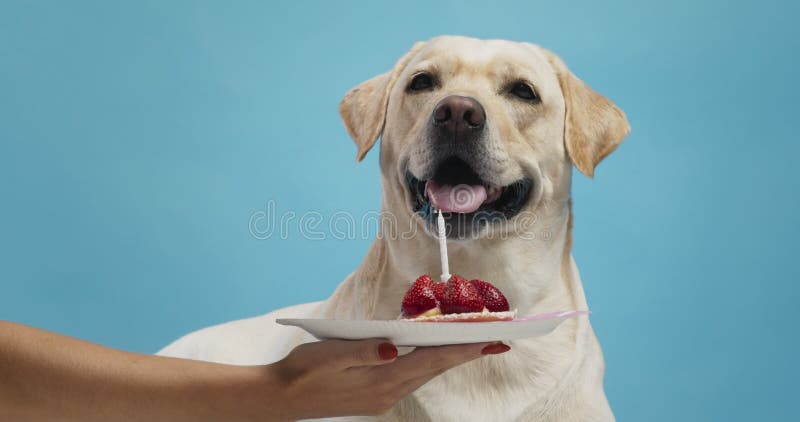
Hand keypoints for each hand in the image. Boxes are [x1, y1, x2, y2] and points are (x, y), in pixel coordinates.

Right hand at [266, 339, 509, 419]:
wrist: (279, 398)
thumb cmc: (302, 372)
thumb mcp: (329, 355)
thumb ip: (362, 351)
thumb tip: (392, 347)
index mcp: (380, 381)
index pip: (432, 360)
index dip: (464, 349)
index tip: (492, 341)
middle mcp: (387, 392)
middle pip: (436, 367)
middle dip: (466, 351)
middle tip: (496, 338)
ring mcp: (382, 396)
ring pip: (425, 372)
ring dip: (449, 356)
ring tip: (474, 343)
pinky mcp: (375, 394)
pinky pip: (412, 375)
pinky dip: (429, 361)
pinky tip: (433, 351)